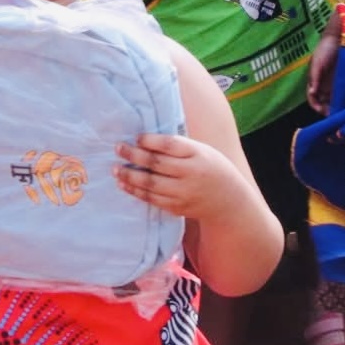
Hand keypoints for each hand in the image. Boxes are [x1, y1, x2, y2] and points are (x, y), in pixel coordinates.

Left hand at [115, 133, 242, 221]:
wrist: (228, 200)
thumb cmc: (210, 167)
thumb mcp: (201, 150)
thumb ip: (179, 146)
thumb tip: (146, 139)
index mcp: (197, 154)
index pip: (170, 145)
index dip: (150, 141)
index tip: (136, 137)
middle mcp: (190, 174)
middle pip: (157, 164)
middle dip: (134, 155)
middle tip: (118, 148)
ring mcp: (183, 193)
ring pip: (151, 184)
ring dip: (130, 175)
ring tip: (116, 168)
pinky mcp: (177, 207)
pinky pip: (152, 199)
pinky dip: (135, 191)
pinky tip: (123, 184)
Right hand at [307, 32, 338, 113]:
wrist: (341, 36)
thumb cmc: (325, 48)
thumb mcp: (317, 62)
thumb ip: (314, 77)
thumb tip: (312, 92)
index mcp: (315, 81)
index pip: (313, 98)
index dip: (316, 106)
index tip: (323, 111)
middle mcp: (325, 85)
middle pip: (325, 102)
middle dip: (329, 110)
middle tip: (336, 115)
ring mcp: (336, 83)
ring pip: (336, 99)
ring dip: (339, 106)